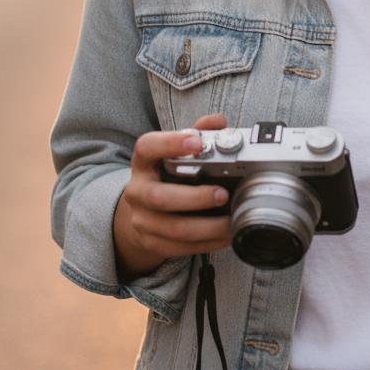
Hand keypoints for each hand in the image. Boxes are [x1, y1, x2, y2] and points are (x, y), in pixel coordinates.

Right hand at [113, 114, 231, 281]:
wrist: (142, 209)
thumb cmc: (167, 173)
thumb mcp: (176, 151)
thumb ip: (197, 133)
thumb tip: (219, 122)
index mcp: (144, 162)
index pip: (147, 147)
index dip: (170, 144)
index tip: (197, 142)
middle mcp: (137, 191)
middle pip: (160, 198)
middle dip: (195, 198)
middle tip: (223, 194)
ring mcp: (142, 220)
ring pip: (174, 228)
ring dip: (207, 227)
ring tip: (231, 220)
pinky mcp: (152, 242)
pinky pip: (181, 248)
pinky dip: (207, 243)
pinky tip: (226, 235)